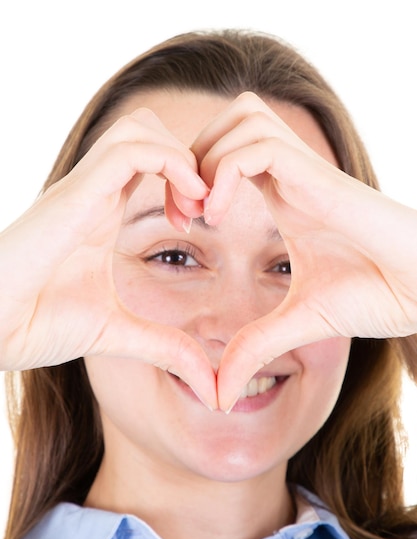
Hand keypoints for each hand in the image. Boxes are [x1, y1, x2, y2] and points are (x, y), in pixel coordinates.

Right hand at [0, 107, 216, 409]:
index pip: (153, 161)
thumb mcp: (118, 332)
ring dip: (183, 159)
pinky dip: (171, 164)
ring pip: (143, 128)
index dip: (189, 180)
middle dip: (191, 159)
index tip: (203, 221)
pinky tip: (185, 210)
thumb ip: (165, 347)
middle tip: (204, 207)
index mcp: (104, 212)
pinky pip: (131, 149)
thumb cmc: (37, 324)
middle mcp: (96, 192)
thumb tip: (210, 382)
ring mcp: (85, 188)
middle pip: (150, 131)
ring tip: (196, 207)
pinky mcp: (76, 193)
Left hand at [192, 92, 416, 410]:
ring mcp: (307, 170)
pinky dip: (227, 171)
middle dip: (191, 157)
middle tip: (182, 212)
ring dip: (208, 158)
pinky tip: (220, 215)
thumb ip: (254, 346)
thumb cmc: (375, 295)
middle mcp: (292, 173)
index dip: (192, 177)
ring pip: (240, 117)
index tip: (179, 223)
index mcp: (284, 194)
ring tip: (203, 212)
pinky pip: (258, 146)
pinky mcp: (320, 177)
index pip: (224, 153)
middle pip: (226, 122)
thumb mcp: (299, 323)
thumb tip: (217, 393)